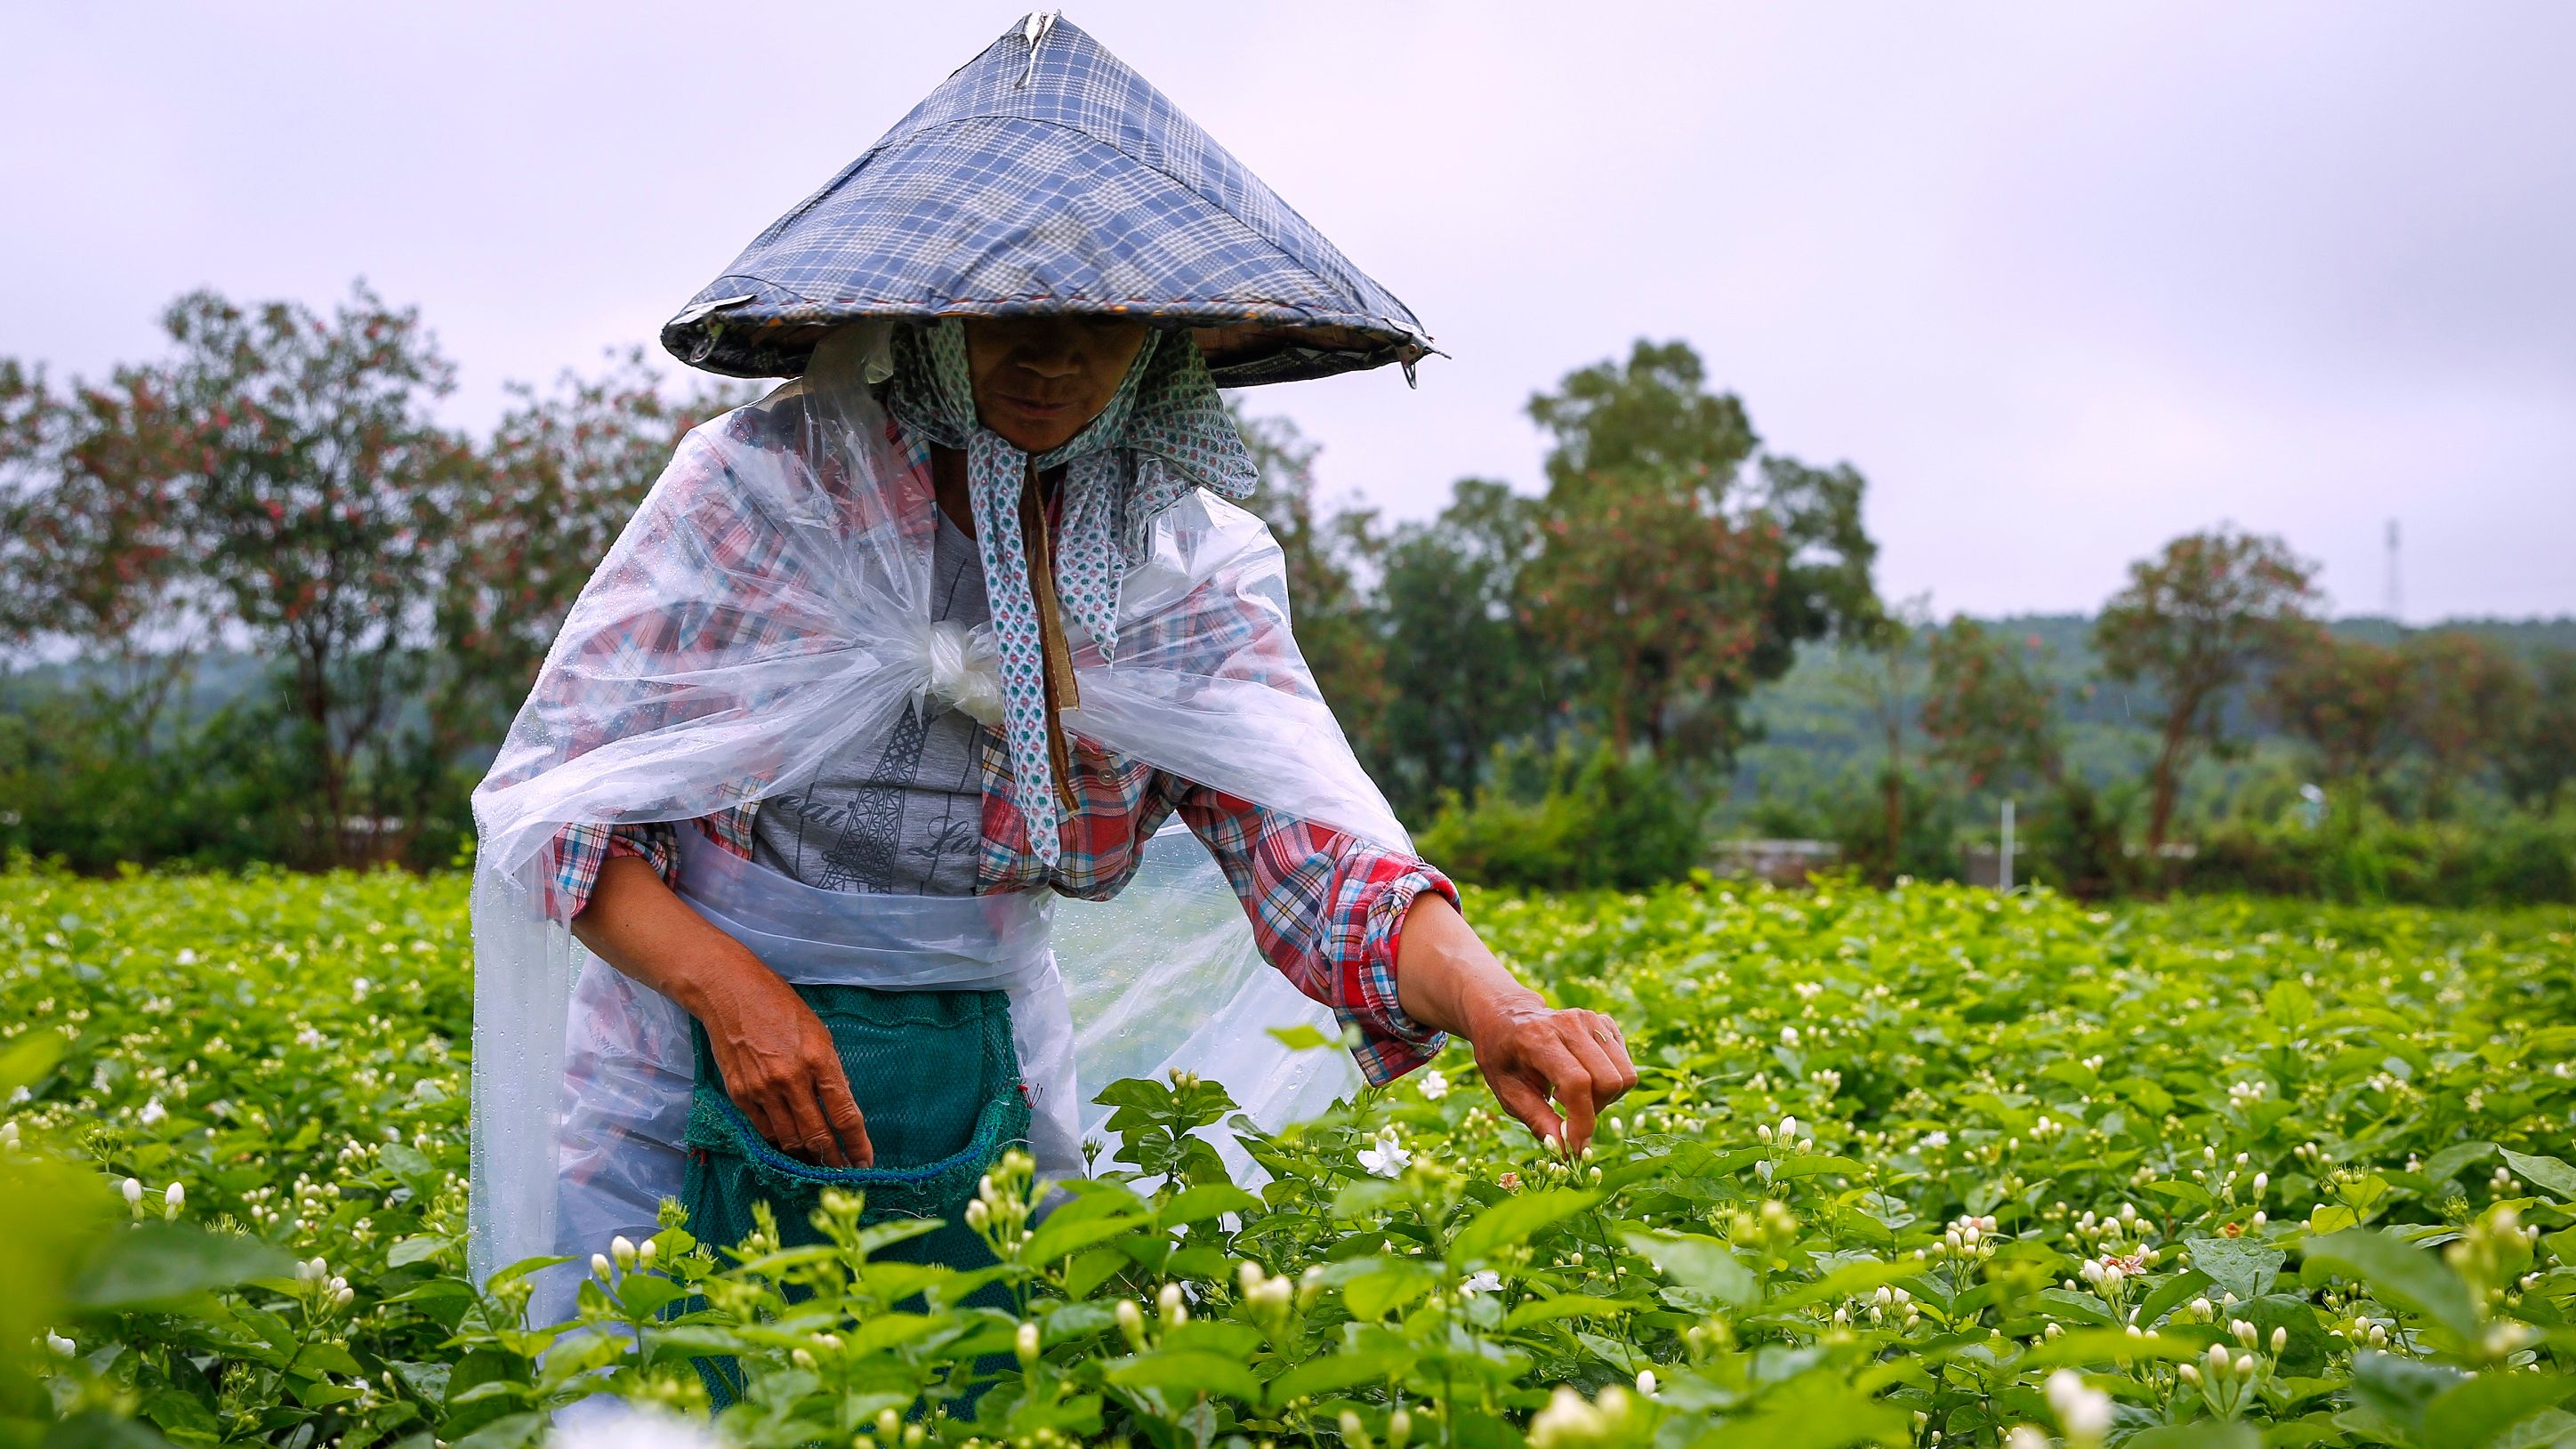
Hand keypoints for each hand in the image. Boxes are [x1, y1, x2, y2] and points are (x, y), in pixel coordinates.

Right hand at [571, 854, 873, 1167]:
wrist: (729, 993)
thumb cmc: (780, 1006)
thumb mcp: (818, 1032)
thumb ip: (830, 1072)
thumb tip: (840, 1108)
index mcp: (819, 1059)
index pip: (844, 1115)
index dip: (858, 1145)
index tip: (866, 1163)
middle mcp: (792, 1079)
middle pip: (817, 1136)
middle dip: (833, 1161)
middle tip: (844, 1175)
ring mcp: (763, 1090)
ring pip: (789, 1140)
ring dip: (806, 1158)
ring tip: (819, 1167)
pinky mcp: (741, 1095)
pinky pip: (764, 1131)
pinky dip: (779, 1143)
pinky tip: (789, 1148)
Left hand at [1466, 995, 1637, 1156]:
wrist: (1506, 1017)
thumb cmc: (1503, 1057)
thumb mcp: (1507, 1091)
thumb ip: (1537, 1119)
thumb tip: (1567, 1151)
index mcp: (1538, 1038)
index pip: (1577, 1082)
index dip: (1582, 1121)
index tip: (1576, 1146)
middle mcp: (1569, 1023)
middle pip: (1609, 1080)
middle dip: (1596, 1110)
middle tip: (1570, 1114)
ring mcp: (1591, 1020)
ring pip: (1625, 1074)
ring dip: (1606, 1097)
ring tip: (1576, 1096)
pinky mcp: (1605, 1023)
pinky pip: (1626, 1065)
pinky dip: (1611, 1082)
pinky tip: (1584, 1078)